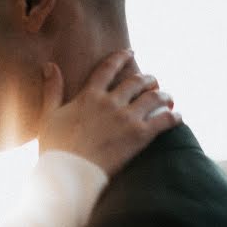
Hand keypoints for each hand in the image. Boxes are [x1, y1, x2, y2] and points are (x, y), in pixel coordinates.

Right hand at [38, 49, 180, 175]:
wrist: (69, 172)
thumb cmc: (55, 147)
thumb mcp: (49, 115)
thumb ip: (52, 89)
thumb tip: (49, 66)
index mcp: (89, 96)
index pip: (108, 69)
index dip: (121, 58)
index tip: (130, 53)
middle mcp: (110, 102)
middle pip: (136, 81)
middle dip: (147, 79)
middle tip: (152, 81)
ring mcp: (126, 118)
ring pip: (154, 97)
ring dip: (163, 94)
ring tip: (167, 97)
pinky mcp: (139, 135)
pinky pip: (164, 120)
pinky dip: (173, 116)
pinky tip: (177, 116)